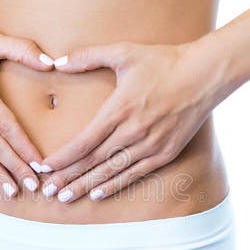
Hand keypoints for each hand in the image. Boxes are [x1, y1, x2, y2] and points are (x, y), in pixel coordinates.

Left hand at [39, 34, 228, 202]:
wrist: (205, 74)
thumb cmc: (163, 61)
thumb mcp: (123, 52)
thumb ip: (88, 57)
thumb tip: (57, 62)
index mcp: (120, 109)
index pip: (83, 142)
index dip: (62, 158)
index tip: (44, 167)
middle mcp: (133, 132)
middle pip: (93, 162)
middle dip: (68, 178)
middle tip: (49, 191)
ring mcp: (151, 145)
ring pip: (112, 172)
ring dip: (87, 186)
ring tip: (66, 198)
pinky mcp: (165, 153)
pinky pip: (135, 174)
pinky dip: (115, 185)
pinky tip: (98, 194)